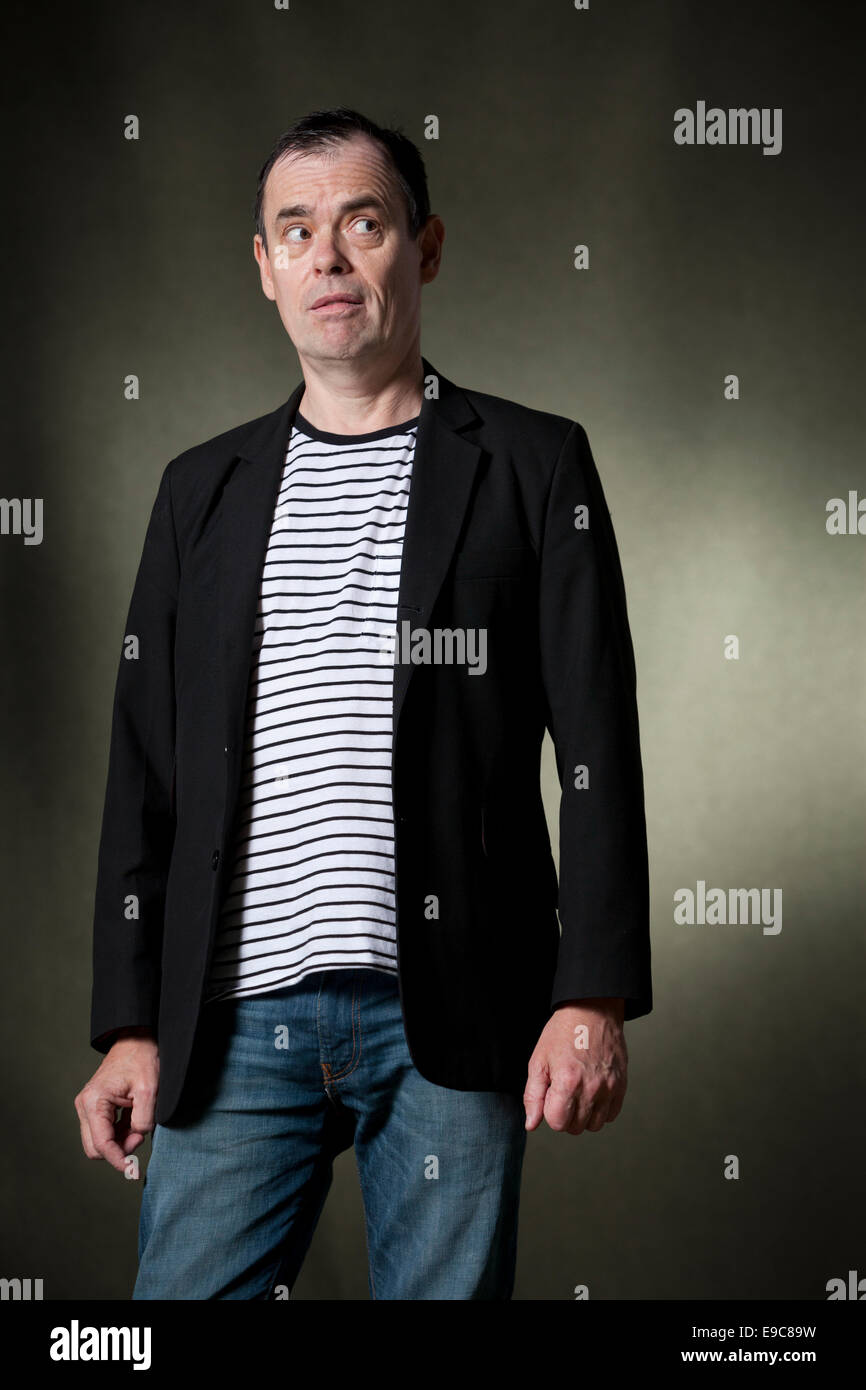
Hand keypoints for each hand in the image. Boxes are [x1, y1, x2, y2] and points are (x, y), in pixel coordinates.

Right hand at [74, 1031, 158, 1174]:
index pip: (101, 1144)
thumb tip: (137, 1137)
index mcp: (94, 1102)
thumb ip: (143, 1120)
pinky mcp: (95, 1106)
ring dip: (119, 1142)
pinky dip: (119, 1133)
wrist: (136, 1039)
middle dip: (118, 1150)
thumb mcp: (149, 1091)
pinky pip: (103, 1131)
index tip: (132, 1170)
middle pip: (94, 1148)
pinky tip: (134, 1123)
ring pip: (99, 1141)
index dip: (117, 1160)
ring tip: (140, 1127)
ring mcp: (88, 1106)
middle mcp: (85, 1106)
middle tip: (140, 1137)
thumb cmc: (142, 1059)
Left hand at [523, 998, 626, 1134]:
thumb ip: (533, 1095)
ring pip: (594, 1125)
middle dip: (565, 1115)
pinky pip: (611, 1115)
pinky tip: (592, 1093)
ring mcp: (609, 1088)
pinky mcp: (621, 1085)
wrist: (592, 1010)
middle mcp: (591, 1088)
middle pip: (575, 1127)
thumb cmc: (564, 1032)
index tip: (550, 1095)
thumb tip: (532, 1124)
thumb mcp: (538, 1060)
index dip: (549, 1112)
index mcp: (567, 1082)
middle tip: (563, 1092)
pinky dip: (601, 1110)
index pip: (557, 1123)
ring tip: (578, 1093)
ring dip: (583, 1115)